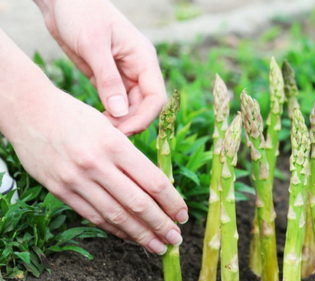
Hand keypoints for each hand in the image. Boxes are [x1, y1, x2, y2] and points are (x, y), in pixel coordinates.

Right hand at [6, 85, 187, 254]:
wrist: (29, 111)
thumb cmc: (76, 116)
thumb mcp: (110, 128)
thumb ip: (131, 159)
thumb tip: (158, 191)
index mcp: (115, 145)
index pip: (153, 181)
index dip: (172, 203)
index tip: (183, 215)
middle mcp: (96, 164)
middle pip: (138, 204)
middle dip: (161, 225)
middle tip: (176, 239)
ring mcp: (76, 180)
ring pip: (116, 216)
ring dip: (140, 235)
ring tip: (157, 246)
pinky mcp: (60, 191)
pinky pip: (94, 217)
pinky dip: (115, 230)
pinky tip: (130, 237)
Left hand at [34, 0, 165, 134]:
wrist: (61, 0)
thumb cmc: (80, 12)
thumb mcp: (93, 45)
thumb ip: (108, 79)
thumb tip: (121, 112)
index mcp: (143, 58)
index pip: (156, 96)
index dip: (145, 117)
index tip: (124, 131)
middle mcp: (138, 69)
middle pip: (145, 106)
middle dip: (130, 122)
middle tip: (108, 135)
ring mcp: (124, 75)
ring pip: (131, 108)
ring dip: (120, 121)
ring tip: (100, 129)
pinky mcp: (109, 79)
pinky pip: (117, 103)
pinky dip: (110, 115)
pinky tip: (96, 120)